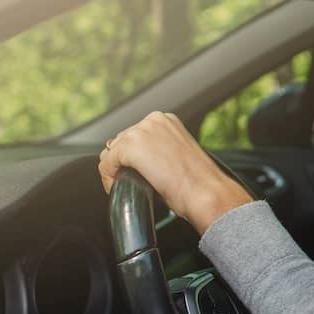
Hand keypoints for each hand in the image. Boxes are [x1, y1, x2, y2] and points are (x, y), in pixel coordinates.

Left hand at [98, 112, 252, 233]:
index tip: (137, 172)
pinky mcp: (130, 146)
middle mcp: (153, 120)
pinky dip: (109, 178)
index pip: (136, 135)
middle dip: (123, 162)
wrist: (206, 192)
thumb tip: (146, 161)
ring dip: (115, 170)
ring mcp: (141, 131)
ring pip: (112, 152)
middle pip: (121, 141)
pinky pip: (106, 164)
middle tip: (130, 182)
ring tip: (125, 186)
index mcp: (167, 120)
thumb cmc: (200, 183)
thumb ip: (161, 151)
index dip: (132, 158)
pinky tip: (119, 188)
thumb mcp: (180, 157)